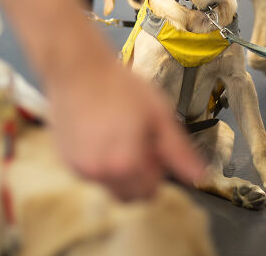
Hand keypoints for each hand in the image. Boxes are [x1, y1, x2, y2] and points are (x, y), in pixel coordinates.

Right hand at [45, 61, 203, 200]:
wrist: (77, 69)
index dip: (156, 170)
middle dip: (137, 178)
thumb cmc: (119, 86)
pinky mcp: (66, 160)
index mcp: (127, 164)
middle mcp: (101, 173)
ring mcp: (80, 168)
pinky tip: (98, 133)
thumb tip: (200, 176)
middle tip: (136, 144)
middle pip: (128, 196)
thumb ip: (179, 150)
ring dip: (116, 171)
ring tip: (116, 134)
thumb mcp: (158, 114)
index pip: (149, 192)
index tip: (152, 147)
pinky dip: (97, 162)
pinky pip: (89, 173)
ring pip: (108, 185)